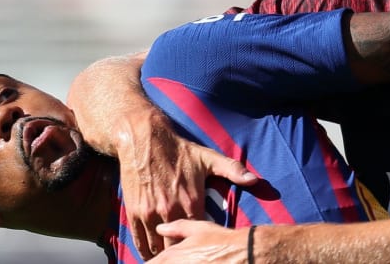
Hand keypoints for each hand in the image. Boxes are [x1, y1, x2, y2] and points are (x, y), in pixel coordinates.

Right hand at [118, 127, 256, 259]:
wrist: (144, 138)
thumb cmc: (178, 150)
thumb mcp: (208, 158)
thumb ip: (233, 170)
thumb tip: (255, 180)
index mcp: (191, 201)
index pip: (199, 237)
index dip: (202, 246)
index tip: (205, 249)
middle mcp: (170, 210)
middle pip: (177, 248)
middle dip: (182, 254)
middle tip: (188, 256)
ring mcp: (150, 212)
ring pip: (156, 247)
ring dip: (162, 255)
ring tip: (170, 259)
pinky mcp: (134, 211)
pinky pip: (139, 240)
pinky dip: (144, 250)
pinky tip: (150, 254)